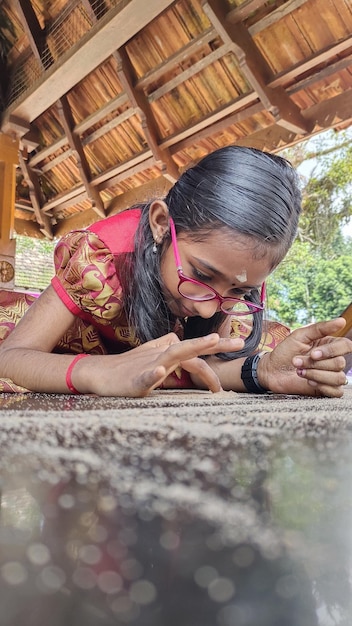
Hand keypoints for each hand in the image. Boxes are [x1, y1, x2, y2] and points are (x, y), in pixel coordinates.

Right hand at [80, 333, 243, 396]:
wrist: (99, 373)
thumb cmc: (129, 366)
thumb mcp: (154, 357)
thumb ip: (171, 351)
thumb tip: (186, 346)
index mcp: (168, 352)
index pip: (197, 348)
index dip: (217, 346)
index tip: (239, 344)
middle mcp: (162, 354)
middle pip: (192, 346)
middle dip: (216, 343)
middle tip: (239, 341)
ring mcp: (149, 365)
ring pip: (174, 354)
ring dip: (192, 346)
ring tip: (211, 341)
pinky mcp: (135, 379)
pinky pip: (145, 376)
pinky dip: (153, 374)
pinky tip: (161, 372)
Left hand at [258, 318, 351, 396]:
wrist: (272, 370)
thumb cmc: (285, 351)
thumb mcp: (300, 336)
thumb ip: (321, 328)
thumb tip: (342, 321)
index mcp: (329, 344)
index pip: (345, 346)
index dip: (331, 351)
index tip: (313, 353)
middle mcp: (332, 359)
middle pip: (339, 363)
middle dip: (315, 364)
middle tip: (298, 362)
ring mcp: (330, 375)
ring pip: (338, 378)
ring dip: (316, 375)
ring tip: (300, 372)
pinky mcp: (326, 389)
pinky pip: (337, 391)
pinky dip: (323, 387)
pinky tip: (309, 382)